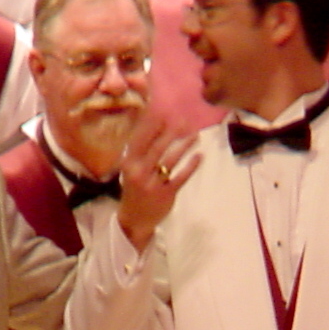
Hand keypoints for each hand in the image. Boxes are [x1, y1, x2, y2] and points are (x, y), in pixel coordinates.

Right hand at [117, 111, 199, 250]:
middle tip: (185, 120)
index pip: (140, 138)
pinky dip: (191, 166)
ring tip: (196, 135)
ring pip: (170, 160)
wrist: (134, 219)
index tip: (163, 109)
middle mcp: (139, 171)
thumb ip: (141, 150)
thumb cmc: (135, 188)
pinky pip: (181, 177)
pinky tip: (199, 156)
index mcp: (129, 162)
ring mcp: (152, 184)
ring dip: (184, 146)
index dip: (152, 123)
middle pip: (157, 147)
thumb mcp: (131, 168)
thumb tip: (154, 125)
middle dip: (172, 132)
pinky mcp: (165, 194)